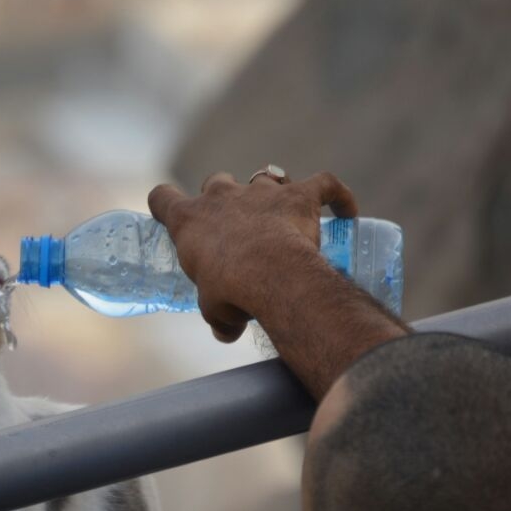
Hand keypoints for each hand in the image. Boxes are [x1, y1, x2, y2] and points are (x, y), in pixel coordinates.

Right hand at [148, 170, 357, 341]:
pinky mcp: (300, 194)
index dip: (165, 203)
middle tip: (234, 228)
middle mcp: (221, 196)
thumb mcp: (215, 310)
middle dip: (224, 199)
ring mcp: (261, 191)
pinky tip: (347, 210)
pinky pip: (325, 184)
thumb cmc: (231, 291)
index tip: (173, 213)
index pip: (162, 197)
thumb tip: (227, 333)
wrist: (270, 274)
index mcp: (189, 220)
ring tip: (283, 215)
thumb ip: (221, 318)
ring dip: (271, 193)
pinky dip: (337, 196)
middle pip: (215, 182)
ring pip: (264, 177)